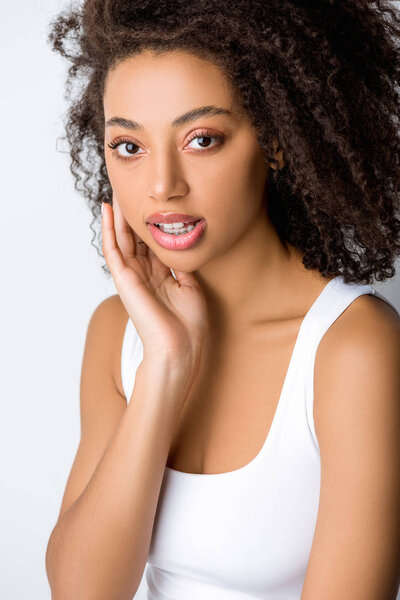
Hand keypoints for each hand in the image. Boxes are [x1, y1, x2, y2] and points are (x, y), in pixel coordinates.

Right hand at [101, 193, 208, 370]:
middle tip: (131, 186)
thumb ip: (182, 268)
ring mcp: (132, 276)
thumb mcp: (190, 288)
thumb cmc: (187, 326)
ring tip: (116, 189)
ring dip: (118, 214)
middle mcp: (143, 274)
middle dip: (132, 213)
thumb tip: (183, 248)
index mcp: (158, 276)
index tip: (153, 200)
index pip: (151, 242)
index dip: (151, 221)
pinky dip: (110, 229)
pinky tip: (109, 209)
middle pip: (134, 237)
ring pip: (121, 238)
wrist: (180, 348)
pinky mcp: (124, 280)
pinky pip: (113, 249)